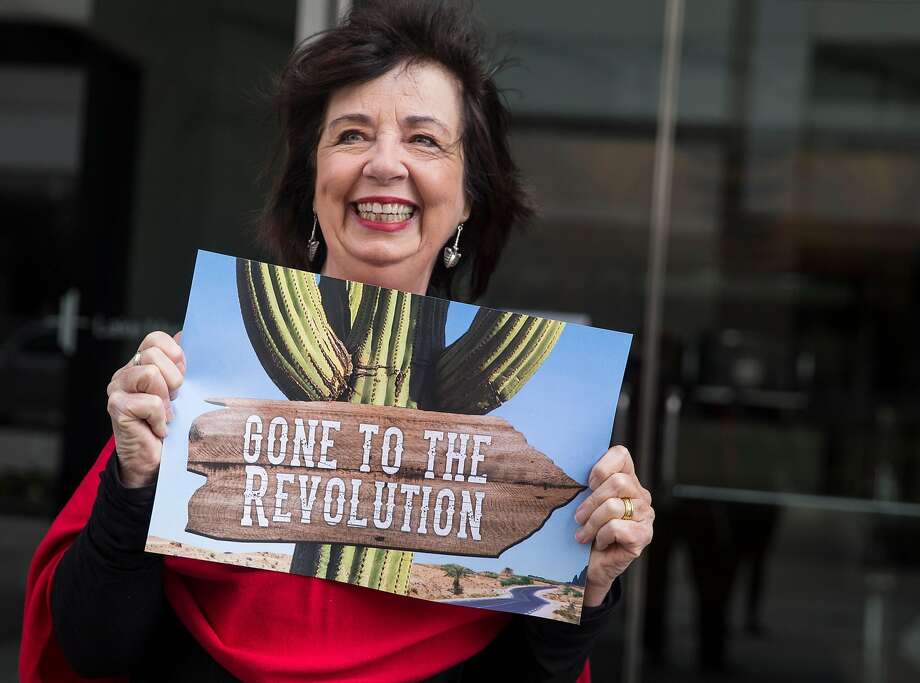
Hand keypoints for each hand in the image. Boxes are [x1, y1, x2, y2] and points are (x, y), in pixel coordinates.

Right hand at [106, 331, 185, 487]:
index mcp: (139, 364)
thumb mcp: (179, 390)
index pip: (154, 339)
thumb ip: (178, 364)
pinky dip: (161, 417)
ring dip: (166, 398)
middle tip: (172, 400)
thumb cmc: (168, 424)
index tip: (181, 375)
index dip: (174, 354)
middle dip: (173, 379)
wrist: (154, 461)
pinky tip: (157, 427)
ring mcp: (117, 390)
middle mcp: (124, 374)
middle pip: (153, 355)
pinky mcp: (117, 407)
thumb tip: (184, 335)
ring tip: (164, 413)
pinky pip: (151, 402)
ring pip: (150, 373)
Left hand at [574, 445, 653, 606]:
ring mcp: (646, 516)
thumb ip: (586, 485)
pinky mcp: (643, 536)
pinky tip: (600, 543)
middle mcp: (641, 495)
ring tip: (584, 535)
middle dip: (591, 502)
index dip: (601, 467)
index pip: (621, 454)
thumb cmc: (585, 529)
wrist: (589, 565)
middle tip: (578, 517)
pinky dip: (601, 536)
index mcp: (627, 479)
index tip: (587, 484)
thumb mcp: (583, 502)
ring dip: (592, 523)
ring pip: (614, 506)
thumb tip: (569, 470)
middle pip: (617, 482)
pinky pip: (617, 527)